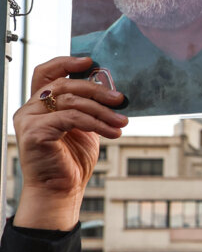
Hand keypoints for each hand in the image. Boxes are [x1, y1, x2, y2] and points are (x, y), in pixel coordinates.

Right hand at [13, 56, 127, 230]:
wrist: (60, 190)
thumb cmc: (71, 161)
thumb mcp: (85, 129)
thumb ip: (90, 109)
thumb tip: (112, 91)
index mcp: (39, 105)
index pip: (46, 73)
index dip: (66, 62)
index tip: (90, 61)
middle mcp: (29, 109)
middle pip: (63, 84)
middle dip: (97, 90)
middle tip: (121, 99)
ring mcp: (28, 119)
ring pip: (70, 101)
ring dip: (102, 111)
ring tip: (122, 123)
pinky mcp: (34, 132)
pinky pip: (71, 118)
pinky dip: (96, 123)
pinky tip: (112, 133)